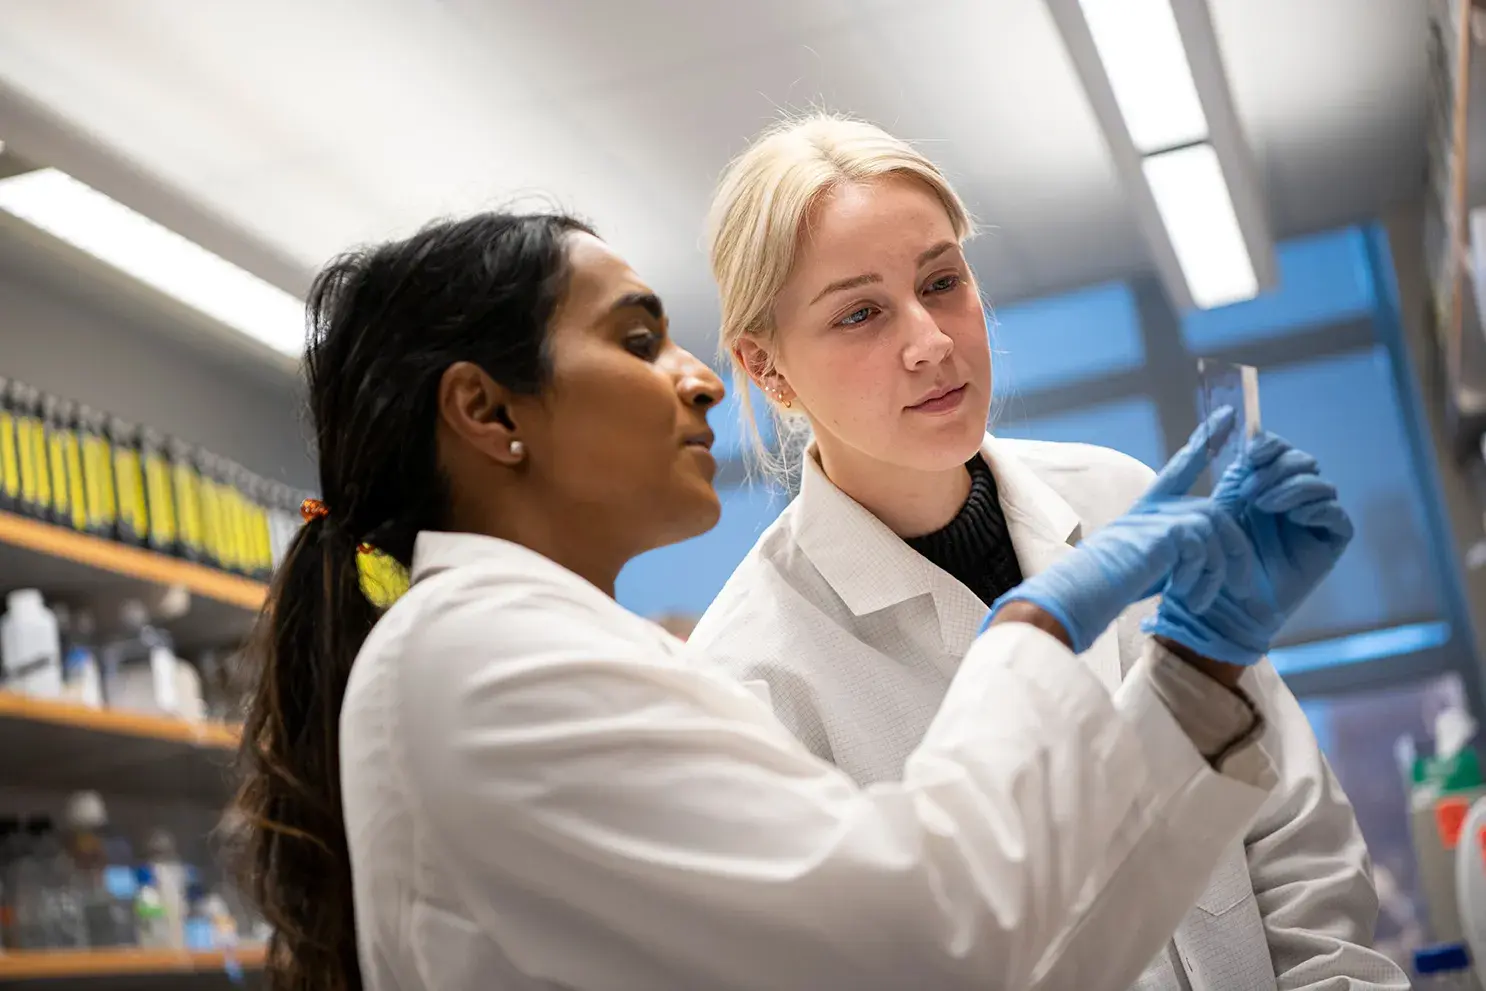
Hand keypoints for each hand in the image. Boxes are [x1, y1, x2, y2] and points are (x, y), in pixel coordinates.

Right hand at [988, 409, 1250, 653]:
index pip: (1181, 467)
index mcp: (1148, 509)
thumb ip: (1173, 549)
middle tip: (1243, 588)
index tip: (1226, 415)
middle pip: (1214, 513)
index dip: (1203, 440)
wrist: (1082, 591)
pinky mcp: (1164, 532)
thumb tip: (1207, 555)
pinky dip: (1203, 580)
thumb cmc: (1106, 585)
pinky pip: (1204, 550)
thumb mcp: (1146, 561)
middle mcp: (1154, 506)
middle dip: (1237, 552)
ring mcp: (1159, 516)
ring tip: (1204, 602)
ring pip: (1214, 532)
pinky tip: (1191, 601)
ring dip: (1219, 573)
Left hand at [1142, 431, 1353, 665]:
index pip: (1279, 449)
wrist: (1221, 602)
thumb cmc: (1214, 557)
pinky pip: (1336, 514)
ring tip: (1262, 504)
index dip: (1268, 445)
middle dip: (1276, 467)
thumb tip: (1234, 423)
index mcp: (1264, 484)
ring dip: (1291, 487)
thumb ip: (1230, 469)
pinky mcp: (1330, 543)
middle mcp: (1292, 498)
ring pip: (1319, 483)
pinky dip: (1315, 508)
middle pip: (1301, 461)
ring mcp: (1313, 520)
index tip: (1249, 454)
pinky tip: (1291, 515)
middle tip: (1249, 489)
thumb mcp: (1218, 505)